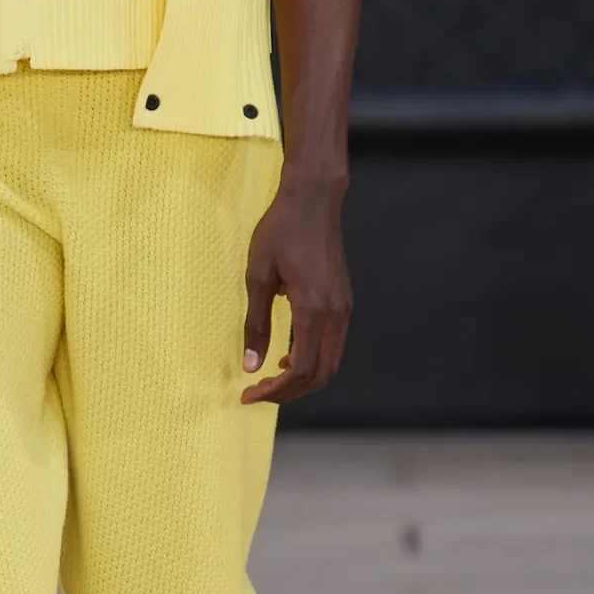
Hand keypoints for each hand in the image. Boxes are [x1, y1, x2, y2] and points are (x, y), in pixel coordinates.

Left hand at [241, 175, 351, 404]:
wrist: (313, 199)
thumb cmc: (281, 231)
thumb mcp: (257, 276)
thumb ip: (255, 324)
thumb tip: (250, 364)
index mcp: (313, 310)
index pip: (301, 369)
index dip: (275, 390)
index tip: (249, 394)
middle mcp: (335, 314)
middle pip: (320, 375)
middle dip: (289, 392)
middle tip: (258, 392)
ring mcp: (344, 308)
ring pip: (331, 363)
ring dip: (303, 378)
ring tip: (272, 378)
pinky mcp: (344, 301)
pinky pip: (334, 344)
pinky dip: (314, 360)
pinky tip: (290, 354)